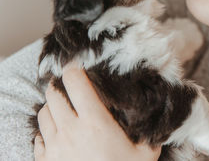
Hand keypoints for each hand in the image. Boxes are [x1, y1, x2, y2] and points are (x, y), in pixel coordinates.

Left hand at [34, 66, 160, 160]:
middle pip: (53, 95)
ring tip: (63, 109)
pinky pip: (38, 139)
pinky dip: (45, 132)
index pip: (75, 83)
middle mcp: (71, 130)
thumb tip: (159, 115)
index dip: (74, 70)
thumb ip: (149, 131)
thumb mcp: (145, 153)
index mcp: (95, 122)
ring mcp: (55, 147)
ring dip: (51, 107)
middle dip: (59, 87)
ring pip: (43, 114)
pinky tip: (57, 134)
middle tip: (69, 87)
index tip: (77, 67)